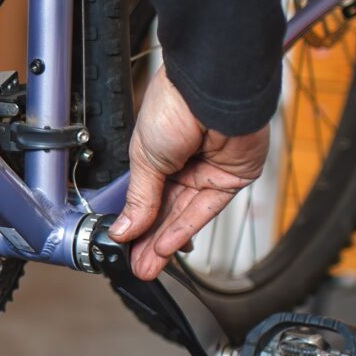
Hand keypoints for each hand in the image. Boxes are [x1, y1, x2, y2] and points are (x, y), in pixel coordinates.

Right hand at [108, 66, 269, 279]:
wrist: (210, 89)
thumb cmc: (174, 105)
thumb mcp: (144, 157)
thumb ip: (139, 199)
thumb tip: (123, 228)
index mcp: (158, 153)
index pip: (146, 197)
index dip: (136, 223)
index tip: (123, 245)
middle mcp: (184, 163)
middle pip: (166, 210)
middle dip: (149, 240)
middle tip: (135, 265)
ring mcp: (208, 171)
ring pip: (184, 214)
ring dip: (165, 242)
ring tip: (147, 266)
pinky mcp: (233, 177)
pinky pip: (206, 209)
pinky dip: (185, 228)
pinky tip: (166, 246)